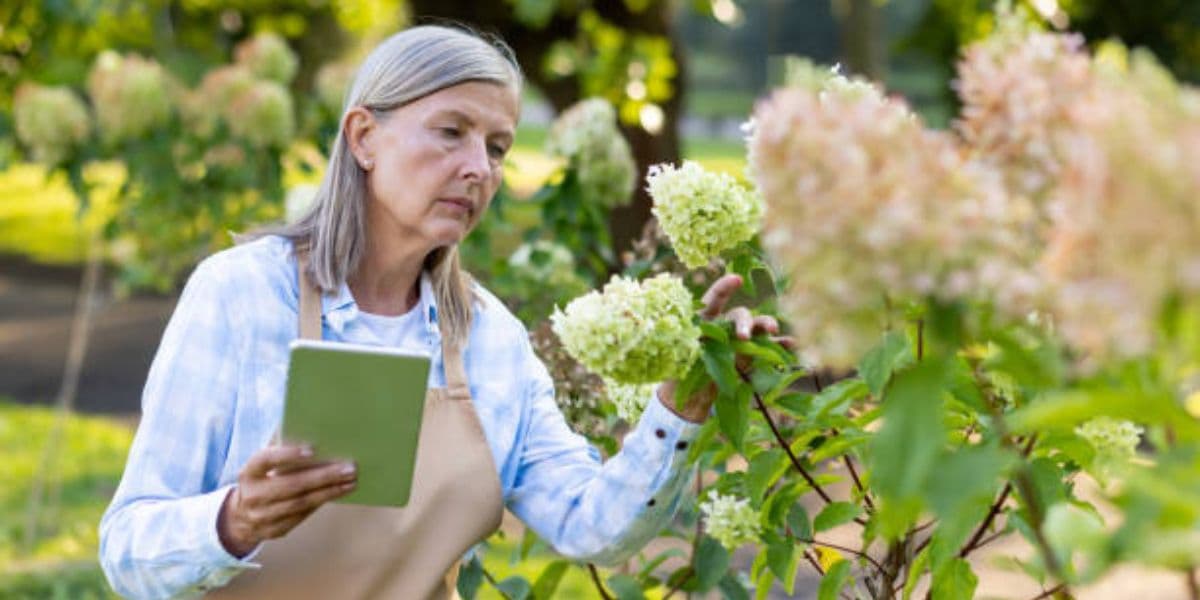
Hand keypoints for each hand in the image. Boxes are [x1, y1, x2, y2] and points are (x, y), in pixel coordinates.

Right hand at [216, 444, 356, 556]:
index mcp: (249, 473)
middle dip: (324, 476)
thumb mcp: (262, 467)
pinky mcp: (275, 530)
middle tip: (349, 468)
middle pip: (291, 485)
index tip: (313, 448)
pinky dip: (322, 501)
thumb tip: (319, 440)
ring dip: (330, 491)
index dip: (287, 454)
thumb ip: (281, 452)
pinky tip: (339, 491)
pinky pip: (303, 515)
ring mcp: (262, 516)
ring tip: (351, 481)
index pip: (266, 460)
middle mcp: (253, 496)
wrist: (240, 518)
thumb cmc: (262, 481)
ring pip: (301, 503)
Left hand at [659, 274, 793, 422]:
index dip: (724, 287)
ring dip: (766, 324)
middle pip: (740, 315)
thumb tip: (699, 341)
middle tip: (743, 336)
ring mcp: (741, 338)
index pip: (714, 299)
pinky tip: (791, 343)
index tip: (736, 279)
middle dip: (745, 322)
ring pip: (758, 325)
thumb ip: (691, 346)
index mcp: (704, 319)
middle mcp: (726, 324)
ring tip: (772, 330)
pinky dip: (780, 344)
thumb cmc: (680, 368)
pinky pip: (769, 346)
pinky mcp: (752, 355)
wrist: (689, 394)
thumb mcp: (680, 354)